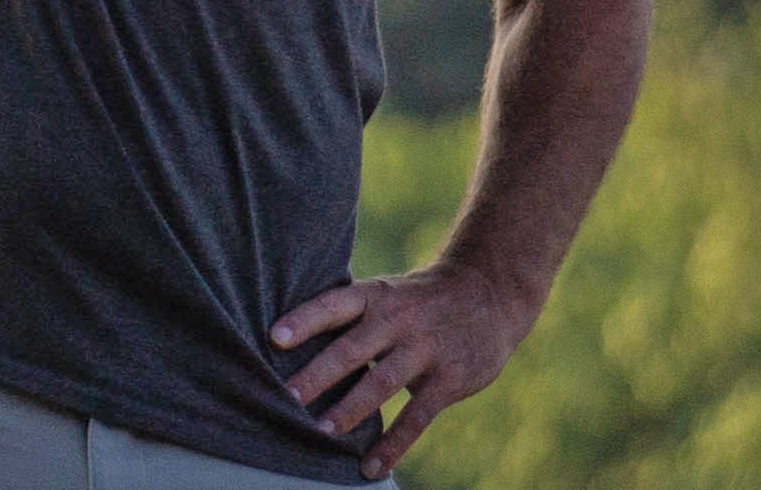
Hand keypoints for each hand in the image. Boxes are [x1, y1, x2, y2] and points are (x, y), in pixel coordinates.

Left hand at [272, 258, 537, 475]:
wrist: (487, 293)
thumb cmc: (416, 300)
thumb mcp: (385, 294)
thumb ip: (349, 318)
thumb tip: (287, 343)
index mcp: (374, 297)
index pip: (333, 305)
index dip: (304, 320)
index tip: (273, 338)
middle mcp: (396, 321)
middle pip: (350, 349)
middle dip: (317, 375)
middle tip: (285, 397)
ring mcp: (424, 350)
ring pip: (381, 383)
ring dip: (350, 410)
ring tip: (320, 432)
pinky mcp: (449, 380)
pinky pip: (416, 417)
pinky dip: (393, 444)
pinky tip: (370, 466)